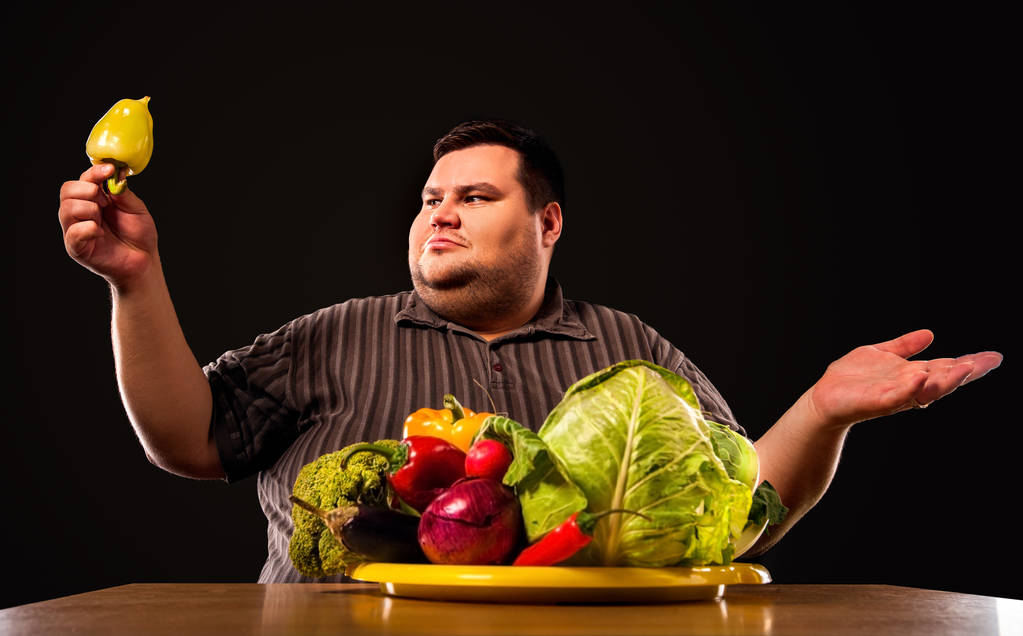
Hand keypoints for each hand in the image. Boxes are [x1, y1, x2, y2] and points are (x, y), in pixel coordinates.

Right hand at [58, 163, 157, 288]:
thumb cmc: (139, 235)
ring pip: (66, 209)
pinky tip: (99, 232)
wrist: (144, 261)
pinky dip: (86, 229)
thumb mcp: (136, 209)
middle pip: (67, 190)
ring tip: (102, 219)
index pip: (83, 179)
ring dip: (87, 208)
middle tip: (105, 201)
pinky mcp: (77, 248)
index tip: (109, 170)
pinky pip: (72, 233)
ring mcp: (77, 229)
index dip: (94, 173)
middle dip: (87, 190)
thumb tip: (113, 176)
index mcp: (95, 199)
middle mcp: (82, 212)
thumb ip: (123, 193)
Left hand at [807, 329, 1002, 427]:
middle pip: (943, 380)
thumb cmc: (852, 379)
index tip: (994, 357)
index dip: (970, 363)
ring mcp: (894, 396)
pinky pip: (896, 397)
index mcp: (912, 375)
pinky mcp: (876, 402)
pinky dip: (909, 389)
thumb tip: (930, 334)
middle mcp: (909, 387)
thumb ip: (903, 346)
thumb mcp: (879, 354)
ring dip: (944, 381)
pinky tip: (920, 377)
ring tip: (963, 369)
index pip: (946, 367)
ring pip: (925, 391)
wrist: (824, 398)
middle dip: (964, 373)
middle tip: (985, 363)